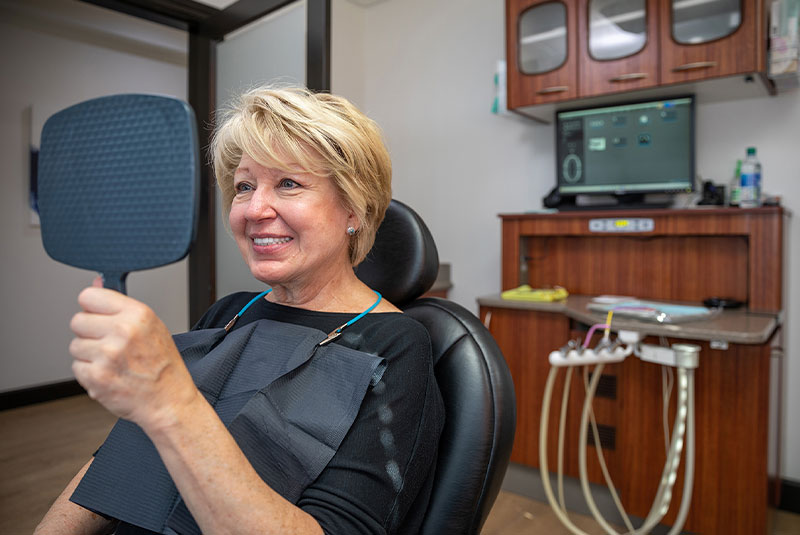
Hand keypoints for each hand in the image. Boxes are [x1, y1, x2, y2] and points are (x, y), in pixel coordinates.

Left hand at [69, 277, 197, 429]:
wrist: (169, 402)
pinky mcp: (96, 377)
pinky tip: (110, 375)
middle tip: (109, 344)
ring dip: (89, 355)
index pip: (89, 296)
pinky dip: (90, 374)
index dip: (92, 307)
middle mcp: (122, 331)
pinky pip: (76, 367)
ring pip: (75, 346)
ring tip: (113, 362)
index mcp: (138, 314)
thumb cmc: (163, 366)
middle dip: (89, 333)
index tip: (97, 315)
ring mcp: (107, 355)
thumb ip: (121, 307)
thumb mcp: (151, 326)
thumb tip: (96, 284)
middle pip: (77, 321)